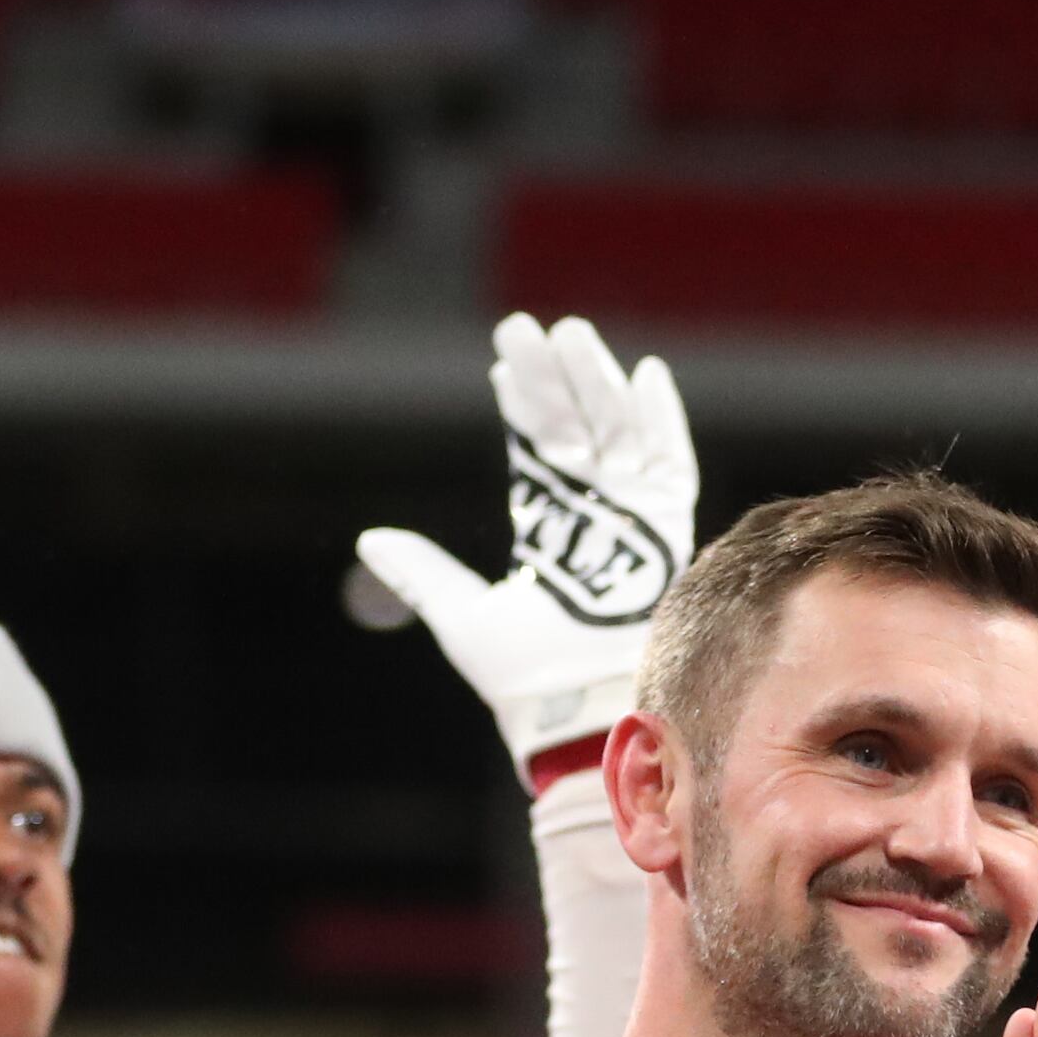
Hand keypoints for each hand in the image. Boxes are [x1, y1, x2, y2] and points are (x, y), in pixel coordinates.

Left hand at [356, 312, 696, 764]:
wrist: (571, 707)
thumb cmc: (522, 677)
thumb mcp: (461, 616)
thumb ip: (422, 575)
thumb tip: (370, 540)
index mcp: (551, 536)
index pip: (537, 456)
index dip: (522, 408)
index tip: (503, 363)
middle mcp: (594, 523)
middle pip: (575, 433)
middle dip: (552, 380)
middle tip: (527, 329)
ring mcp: (630, 525)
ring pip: (615, 436)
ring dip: (595, 384)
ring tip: (570, 335)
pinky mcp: (662, 534)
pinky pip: (667, 466)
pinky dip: (659, 422)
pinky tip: (644, 374)